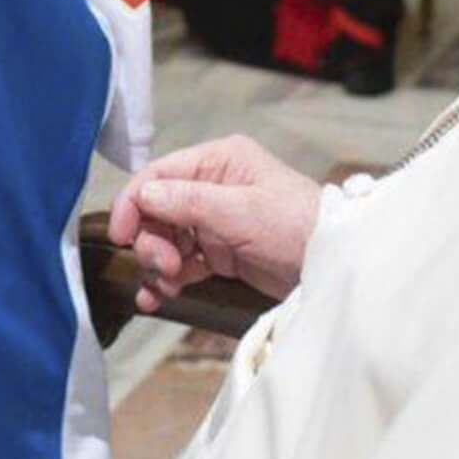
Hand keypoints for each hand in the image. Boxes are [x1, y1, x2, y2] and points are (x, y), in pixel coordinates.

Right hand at [107, 135, 322, 310]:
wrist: (338, 268)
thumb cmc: (297, 227)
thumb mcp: (242, 211)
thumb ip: (188, 201)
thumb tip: (142, 194)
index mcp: (218, 162)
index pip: (158, 175)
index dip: (133, 203)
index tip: (121, 235)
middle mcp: (212, 186)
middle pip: (158, 211)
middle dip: (152, 241)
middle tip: (163, 268)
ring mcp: (216, 220)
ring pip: (166, 239)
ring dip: (158, 264)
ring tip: (166, 287)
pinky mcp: (222, 252)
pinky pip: (183, 262)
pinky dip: (169, 278)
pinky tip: (158, 297)